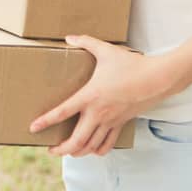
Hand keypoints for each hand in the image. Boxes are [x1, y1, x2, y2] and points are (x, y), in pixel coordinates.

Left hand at [30, 36, 178, 156]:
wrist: (158, 79)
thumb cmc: (131, 64)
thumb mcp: (106, 50)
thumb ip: (85, 42)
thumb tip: (69, 37)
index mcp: (90, 95)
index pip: (63, 112)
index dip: (46, 121)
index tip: (33, 128)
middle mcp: (99, 113)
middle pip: (77, 140)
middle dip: (61, 149)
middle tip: (50, 150)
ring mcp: (111, 121)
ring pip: (92, 146)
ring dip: (78, 152)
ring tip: (67, 152)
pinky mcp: (122, 123)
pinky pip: (108, 143)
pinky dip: (98, 150)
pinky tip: (92, 150)